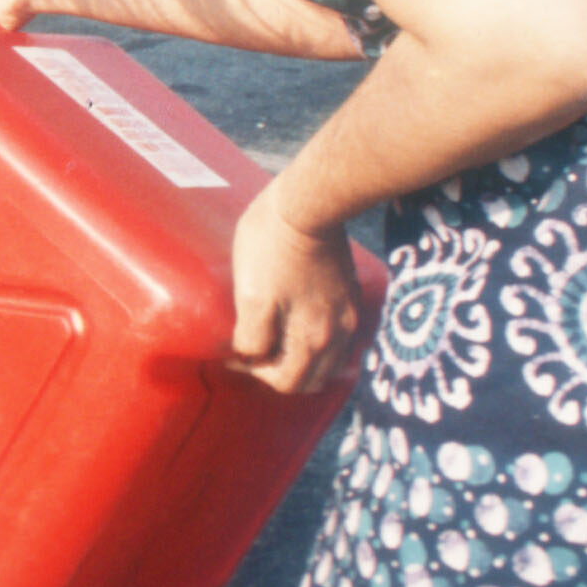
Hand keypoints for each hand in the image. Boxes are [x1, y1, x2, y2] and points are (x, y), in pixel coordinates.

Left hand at [227, 186, 365, 395]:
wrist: (310, 205)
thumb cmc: (273, 247)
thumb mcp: (250, 295)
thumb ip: (252, 335)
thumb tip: (249, 355)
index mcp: (312, 340)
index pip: (285, 382)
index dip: (254, 372)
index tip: (235, 353)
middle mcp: (338, 335)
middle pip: (310, 378)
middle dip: (280, 373)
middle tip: (254, 352)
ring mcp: (349, 314)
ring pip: (328, 360)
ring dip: (303, 360)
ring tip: (277, 342)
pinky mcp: (351, 294)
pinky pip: (340, 336)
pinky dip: (321, 342)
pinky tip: (301, 325)